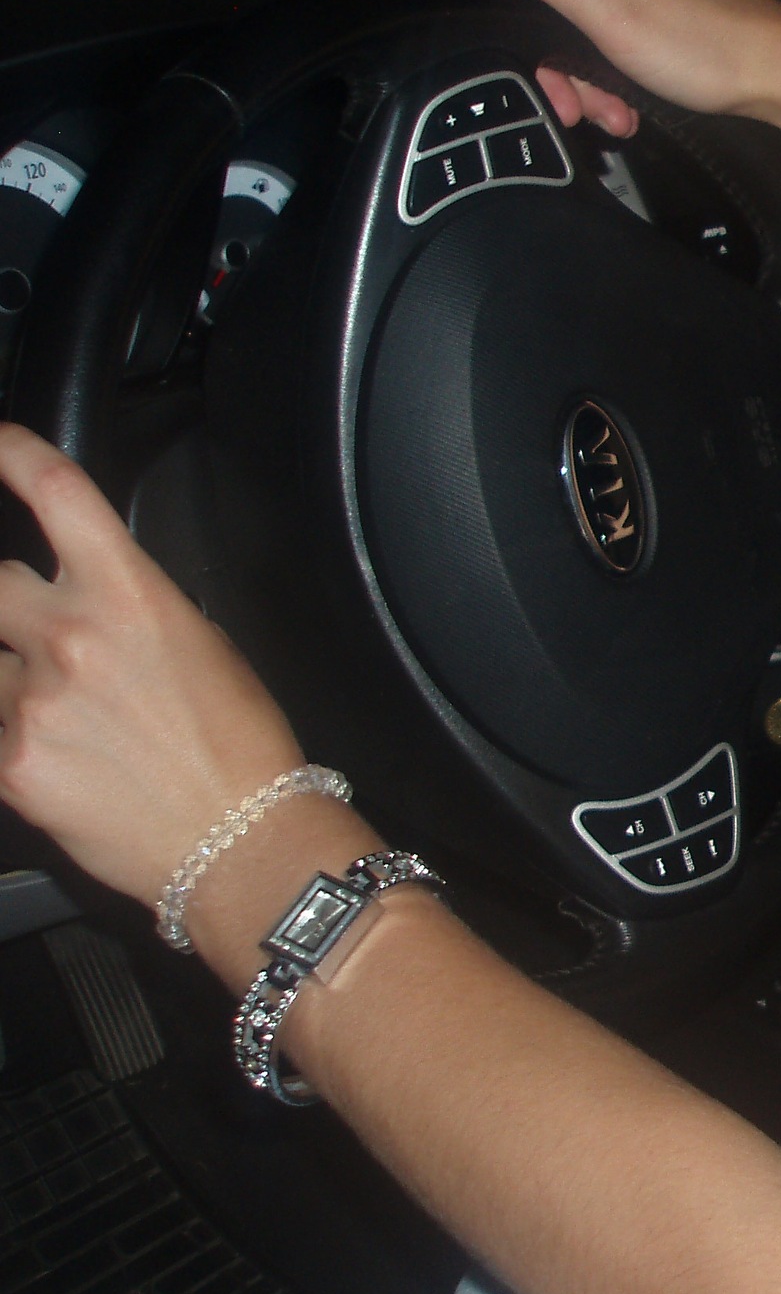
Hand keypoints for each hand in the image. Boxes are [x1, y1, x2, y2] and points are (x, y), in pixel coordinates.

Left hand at [0, 426, 302, 905]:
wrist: (242, 841)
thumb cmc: (242, 749)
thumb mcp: (205, 649)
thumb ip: (132, 612)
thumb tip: (91, 604)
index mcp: (133, 595)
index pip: (54, 491)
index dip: (8, 452)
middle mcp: (73, 636)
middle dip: (0, 601)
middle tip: (37, 634)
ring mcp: (32, 700)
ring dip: (11, 679)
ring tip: (65, 715)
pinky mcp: (9, 762)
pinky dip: (13, 734)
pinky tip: (60, 759)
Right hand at [472, 0, 780, 135]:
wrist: (777, 72)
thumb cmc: (705, 45)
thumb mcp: (613, 13)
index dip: (508, 19)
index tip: (531, 66)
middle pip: (545, 3)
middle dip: (557, 63)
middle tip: (579, 105)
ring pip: (578, 28)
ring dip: (587, 80)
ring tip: (613, 112)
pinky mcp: (656, 2)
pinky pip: (611, 37)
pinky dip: (613, 74)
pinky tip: (628, 103)